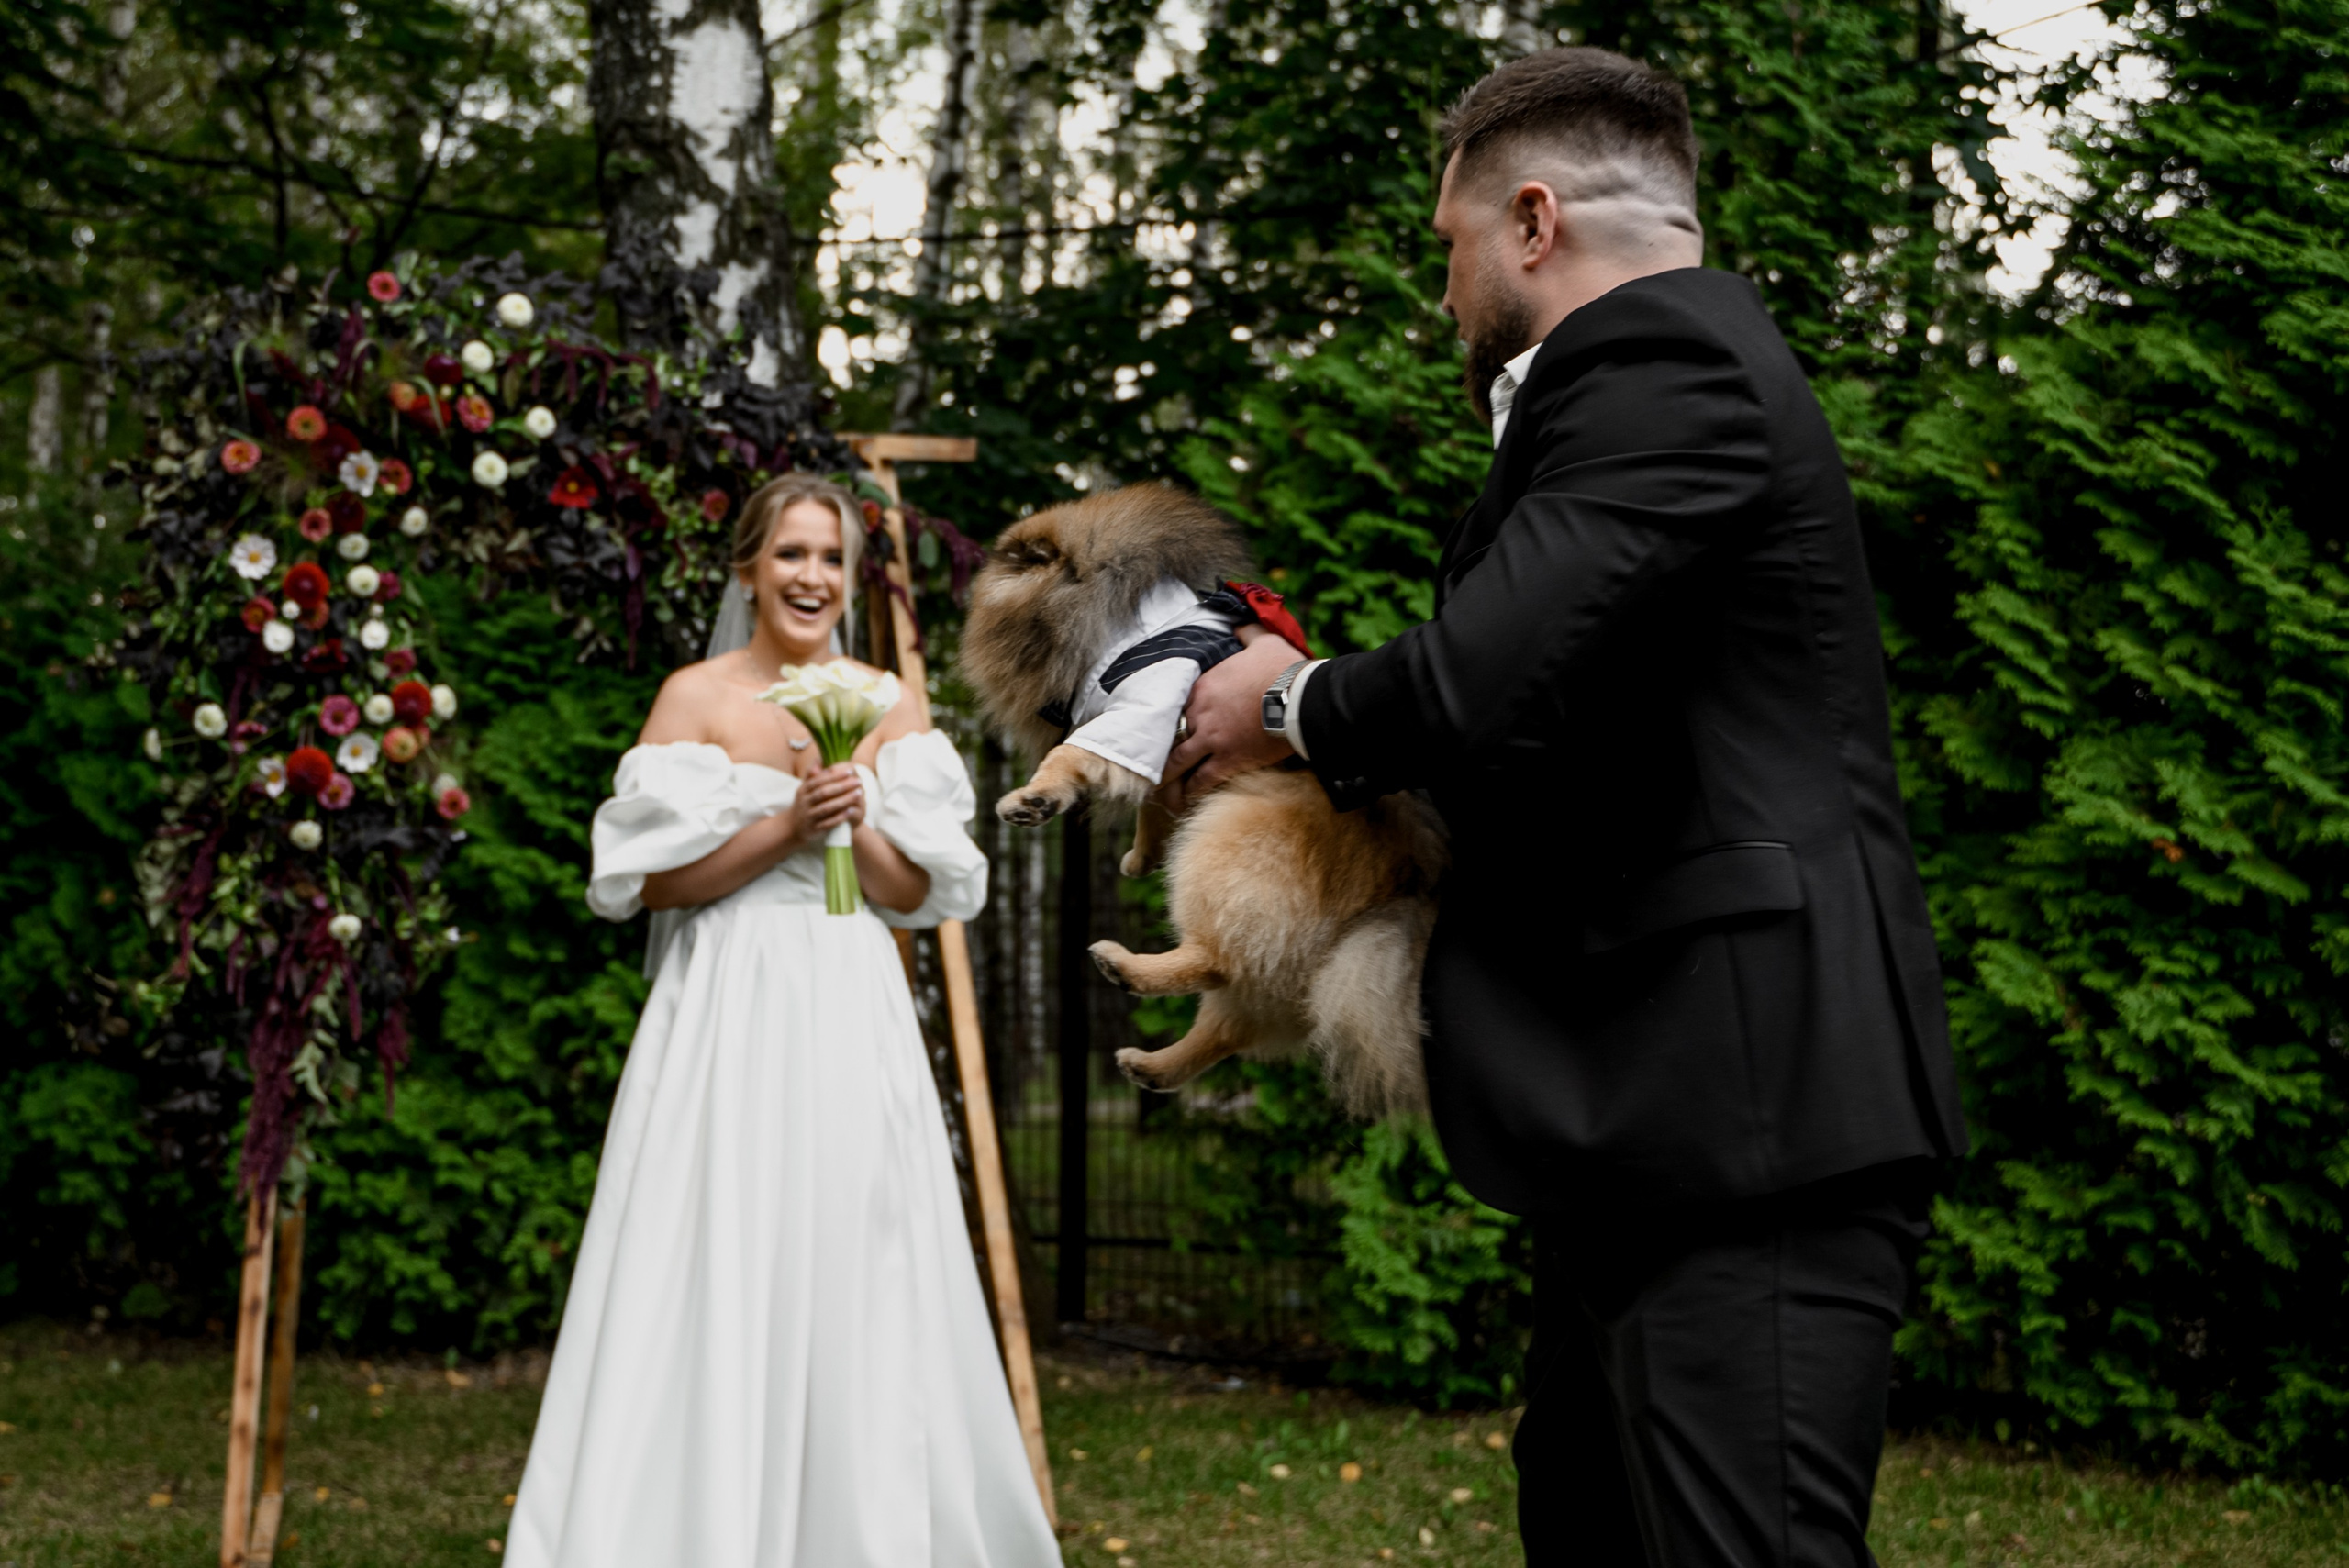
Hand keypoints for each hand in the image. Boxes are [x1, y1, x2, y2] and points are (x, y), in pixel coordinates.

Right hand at [789, 763, 864, 844]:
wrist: (792, 828)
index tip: (850, 770)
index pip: (819, 780)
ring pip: (827, 808)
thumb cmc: (803, 804)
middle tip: (859, 781)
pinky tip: (852, 811)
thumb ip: (812, 774)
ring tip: (859, 793)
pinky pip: (828, 823)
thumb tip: (819, 757)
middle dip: (842, 786)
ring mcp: (809, 816)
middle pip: (824, 793)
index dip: (834, 775)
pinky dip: (840, 817)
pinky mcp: (814, 829)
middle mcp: (804, 803)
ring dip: (844, 800)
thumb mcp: (803, 789)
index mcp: (803, 790)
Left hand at [1167, 625, 1302, 804]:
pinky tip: (1184, 804)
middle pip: (1168, 738)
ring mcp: (1211, 740)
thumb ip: (1246, 632)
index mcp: (1202, 687)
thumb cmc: (1283, 669)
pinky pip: (1200, 783)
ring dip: (1168, 782)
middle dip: (1159, 756)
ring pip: (1176, 765)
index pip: (1174, 707)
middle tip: (1153, 770)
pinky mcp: (1227, 762)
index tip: (1171, 732)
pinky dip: (1190, 795)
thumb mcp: (1263, 641)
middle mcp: (1199, 714)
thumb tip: (1242, 622)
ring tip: (1163, 795)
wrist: (1300, 698)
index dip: (1171, 722)